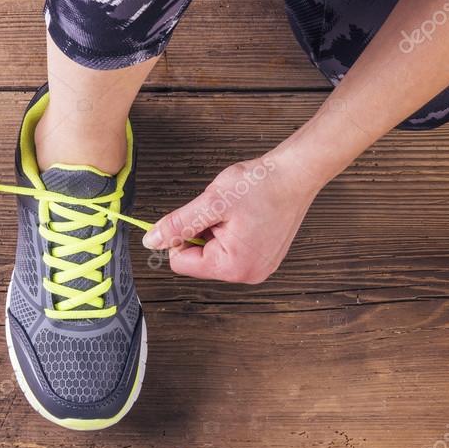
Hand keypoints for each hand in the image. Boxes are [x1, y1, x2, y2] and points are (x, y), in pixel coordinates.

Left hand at [141, 156, 318, 282]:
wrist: (297, 173)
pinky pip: (232, 249)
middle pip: (198, 260)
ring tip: (236, 211)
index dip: (181, 236)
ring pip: (214, 253)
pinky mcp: (265, 257)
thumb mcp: (211, 203)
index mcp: (233, 267)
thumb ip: (178, 224)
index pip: (181, 263)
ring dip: (216, 230)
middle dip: (202, 233)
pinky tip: (245, 216)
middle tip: (222, 211)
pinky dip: (231, 231)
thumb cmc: (261, 185)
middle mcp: (249, 274)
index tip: (197, 215)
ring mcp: (259, 267)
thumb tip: (151, 241)